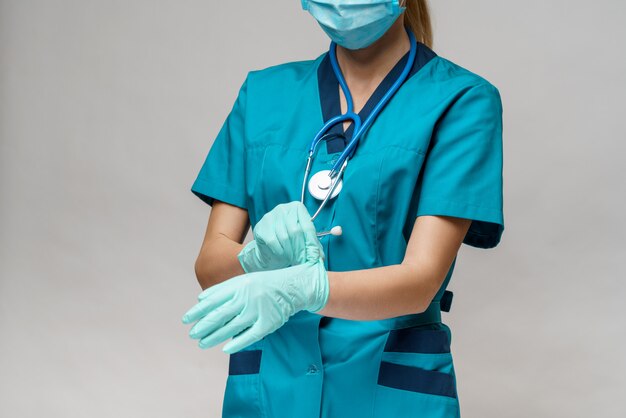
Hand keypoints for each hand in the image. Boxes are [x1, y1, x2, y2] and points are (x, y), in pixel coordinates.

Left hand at [181, 259, 328, 353]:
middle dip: (203, 326)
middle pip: (219, 315)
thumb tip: (200, 299)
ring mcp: (257, 311)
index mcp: (239, 285)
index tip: (186, 320)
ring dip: (214, 337)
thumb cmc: (265, 283)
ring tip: (202, 343)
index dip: (198, 311)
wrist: (294, 286)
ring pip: (231, 327)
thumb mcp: (244, 280)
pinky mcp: (268, 323)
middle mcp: (247, 297)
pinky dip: (236, 343)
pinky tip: (225, 349)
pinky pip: (249, 336)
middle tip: (192, 334)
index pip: (213, 300)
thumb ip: (223, 289)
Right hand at [237, 201, 323, 272]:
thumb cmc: (289, 241)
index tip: (314, 257)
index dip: (311, 244)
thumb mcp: (303, 241)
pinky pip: (273, 241)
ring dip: (290, 252)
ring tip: (294, 260)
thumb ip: (313, 246)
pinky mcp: (261, 226)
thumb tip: (320, 257)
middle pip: (296, 231)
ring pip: (284, 237)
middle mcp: (284, 208)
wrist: (268, 246)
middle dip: (300, 250)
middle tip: (302, 262)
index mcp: (297, 207)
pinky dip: (280, 251)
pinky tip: (283, 255)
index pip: (308, 226)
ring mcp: (270, 216)